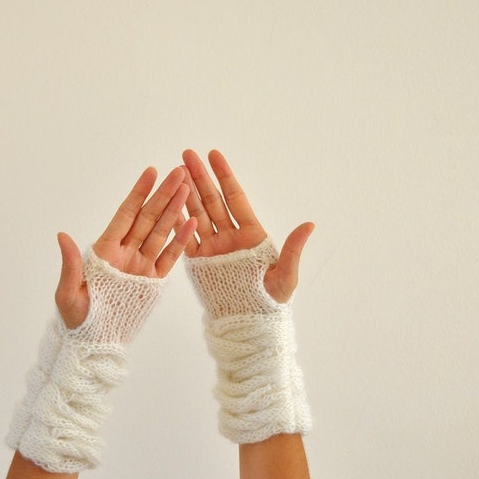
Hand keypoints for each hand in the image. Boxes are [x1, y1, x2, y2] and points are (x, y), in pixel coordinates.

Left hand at [55, 166, 197, 327]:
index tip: (150, 172)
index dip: (138, 194)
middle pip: (147, 218)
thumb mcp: (69, 292)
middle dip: (163, 195)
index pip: (125, 215)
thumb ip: (71, 264)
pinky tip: (191, 223)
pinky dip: (180, 241)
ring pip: (160, 233)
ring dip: (174, 211)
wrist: (95, 343)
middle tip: (177, 172)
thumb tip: (62, 236)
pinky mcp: (153, 280)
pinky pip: (169, 257)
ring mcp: (141, 265)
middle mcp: (125, 253)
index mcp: (105, 250)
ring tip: (187, 190)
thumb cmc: (77, 318)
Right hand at [181, 149, 313, 302]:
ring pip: (197, 214)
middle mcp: (230, 237)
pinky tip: (169, 203)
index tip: (214, 154)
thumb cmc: (271, 302)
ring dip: (186, 194)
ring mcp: (213, 248)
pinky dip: (178, 220)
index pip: (235, 198)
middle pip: (212, 201)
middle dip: (200, 177)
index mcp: (251, 235)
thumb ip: (293, 249)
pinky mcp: (199, 262)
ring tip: (175, 172)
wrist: (249, 324)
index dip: (225, 176)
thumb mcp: (285, 275)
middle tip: (187, 154)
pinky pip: (186, 237)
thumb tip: (309, 224)